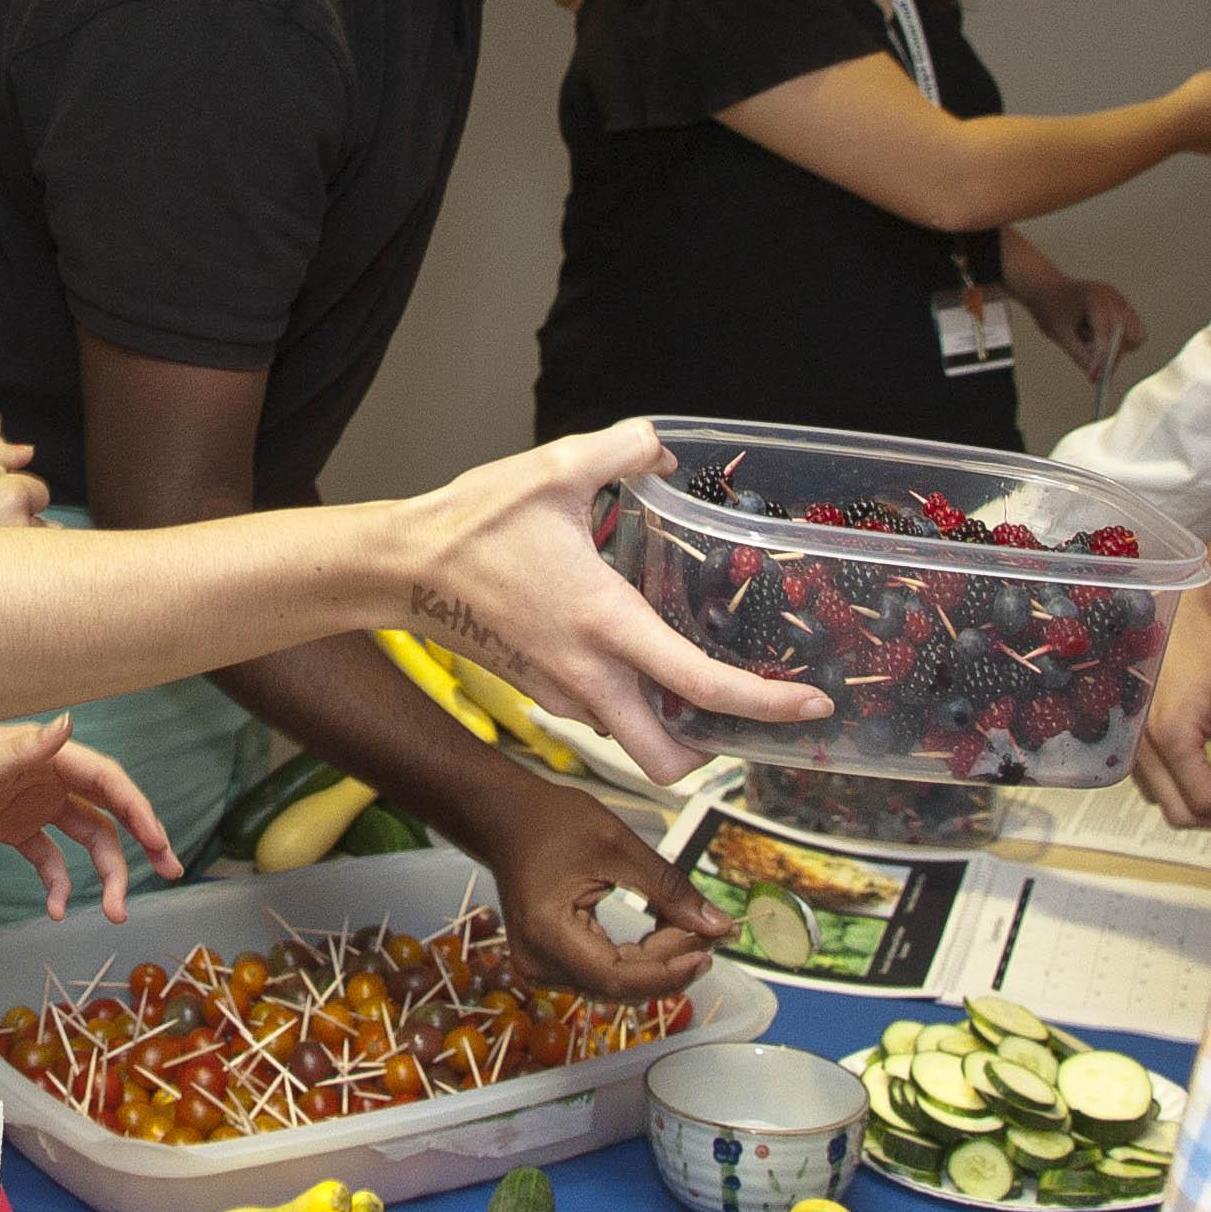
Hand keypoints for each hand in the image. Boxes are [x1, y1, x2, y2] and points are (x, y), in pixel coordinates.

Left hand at [0, 713, 177, 921]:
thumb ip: (23, 750)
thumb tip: (69, 724)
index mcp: (44, 755)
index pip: (107, 779)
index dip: (139, 810)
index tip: (159, 845)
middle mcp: (44, 776)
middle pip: (107, 811)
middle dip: (140, 842)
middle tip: (168, 873)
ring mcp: (29, 804)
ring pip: (84, 839)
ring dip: (103, 873)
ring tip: (114, 912)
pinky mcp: (9, 828)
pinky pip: (48, 858)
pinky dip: (59, 883)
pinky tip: (58, 909)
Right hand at [389, 419, 832, 784]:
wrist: (400, 568)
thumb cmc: (472, 523)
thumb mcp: (555, 468)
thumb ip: (624, 449)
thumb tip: (663, 450)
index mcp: (606, 624)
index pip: (700, 686)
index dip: (765, 704)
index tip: (810, 705)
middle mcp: (588, 675)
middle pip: (666, 762)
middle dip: (713, 755)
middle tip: (743, 720)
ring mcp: (559, 691)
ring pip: (630, 739)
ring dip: (667, 726)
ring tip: (691, 680)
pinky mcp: (536, 690)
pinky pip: (597, 715)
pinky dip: (626, 703)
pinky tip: (628, 655)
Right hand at [474, 771, 729, 1000]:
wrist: (506, 818)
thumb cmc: (551, 821)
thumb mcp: (619, 845)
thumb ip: (669, 889)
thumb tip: (720, 926)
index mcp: (547, 933)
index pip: (617, 977)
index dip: (668, 973)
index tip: (709, 951)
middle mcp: (538, 961)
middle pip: (619, 984)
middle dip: (670, 964)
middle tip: (709, 932)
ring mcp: (541, 966)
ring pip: (616, 983)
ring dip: (658, 963)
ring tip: (689, 928)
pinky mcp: (551, 962)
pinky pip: (605, 972)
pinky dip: (639, 958)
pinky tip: (662, 932)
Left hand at [1025, 276, 1145, 379]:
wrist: (1047, 290)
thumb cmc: (1050, 310)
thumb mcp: (1060, 335)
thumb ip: (1079, 355)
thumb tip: (1097, 376)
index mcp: (1095, 297)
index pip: (1105, 332)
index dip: (1101, 357)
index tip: (1095, 378)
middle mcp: (1113, 297)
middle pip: (1125, 336)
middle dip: (1110, 356)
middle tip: (1094, 373)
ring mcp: (1121, 301)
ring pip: (1133, 337)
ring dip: (1115, 348)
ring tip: (1087, 339)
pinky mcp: (1124, 309)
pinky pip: (1133, 334)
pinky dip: (1118, 343)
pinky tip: (1095, 335)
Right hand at [1129, 587, 1210, 827]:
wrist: (1170, 625)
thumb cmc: (1202, 654)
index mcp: (1171, 736)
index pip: (1206, 801)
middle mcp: (1142, 748)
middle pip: (1181, 814)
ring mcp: (1130, 749)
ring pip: (1165, 805)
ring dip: (1200, 806)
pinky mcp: (1128, 747)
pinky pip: (1154, 788)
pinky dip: (1181, 792)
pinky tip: (1204, 773)